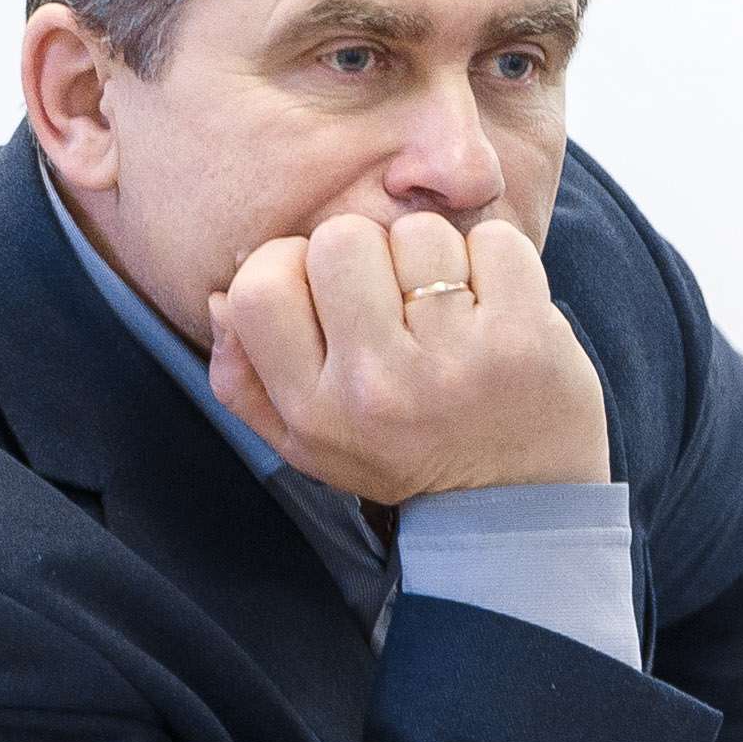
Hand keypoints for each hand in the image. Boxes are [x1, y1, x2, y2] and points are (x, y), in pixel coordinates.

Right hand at [206, 211, 609, 502]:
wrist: (517, 508)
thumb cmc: (403, 456)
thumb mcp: (307, 440)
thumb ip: (246, 376)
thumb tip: (219, 298)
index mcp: (313, 409)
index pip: (258, 285)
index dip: (291, 265)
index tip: (327, 294)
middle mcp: (375, 387)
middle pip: (339, 238)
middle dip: (369, 255)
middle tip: (395, 302)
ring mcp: (452, 362)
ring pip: (418, 233)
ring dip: (435, 259)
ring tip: (449, 311)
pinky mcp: (522, 339)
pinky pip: (495, 242)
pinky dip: (498, 262)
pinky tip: (495, 307)